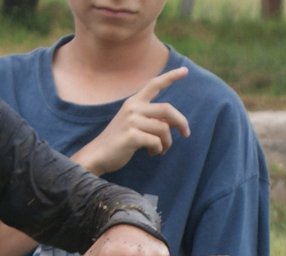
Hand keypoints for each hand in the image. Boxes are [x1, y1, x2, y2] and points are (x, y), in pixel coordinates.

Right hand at [75, 66, 190, 174]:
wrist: (98, 154)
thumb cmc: (121, 140)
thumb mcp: (136, 124)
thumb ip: (153, 119)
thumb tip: (175, 122)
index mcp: (134, 102)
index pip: (154, 84)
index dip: (171, 77)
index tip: (185, 71)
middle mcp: (132, 107)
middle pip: (167, 109)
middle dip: (181, 122)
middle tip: (186, 134)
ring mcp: (131, 121)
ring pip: (164, 128)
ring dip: (167, 142)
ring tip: (161, 149)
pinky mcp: (131, 135)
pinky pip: (156, 141)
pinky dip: (158, 150)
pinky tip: (152, 153)